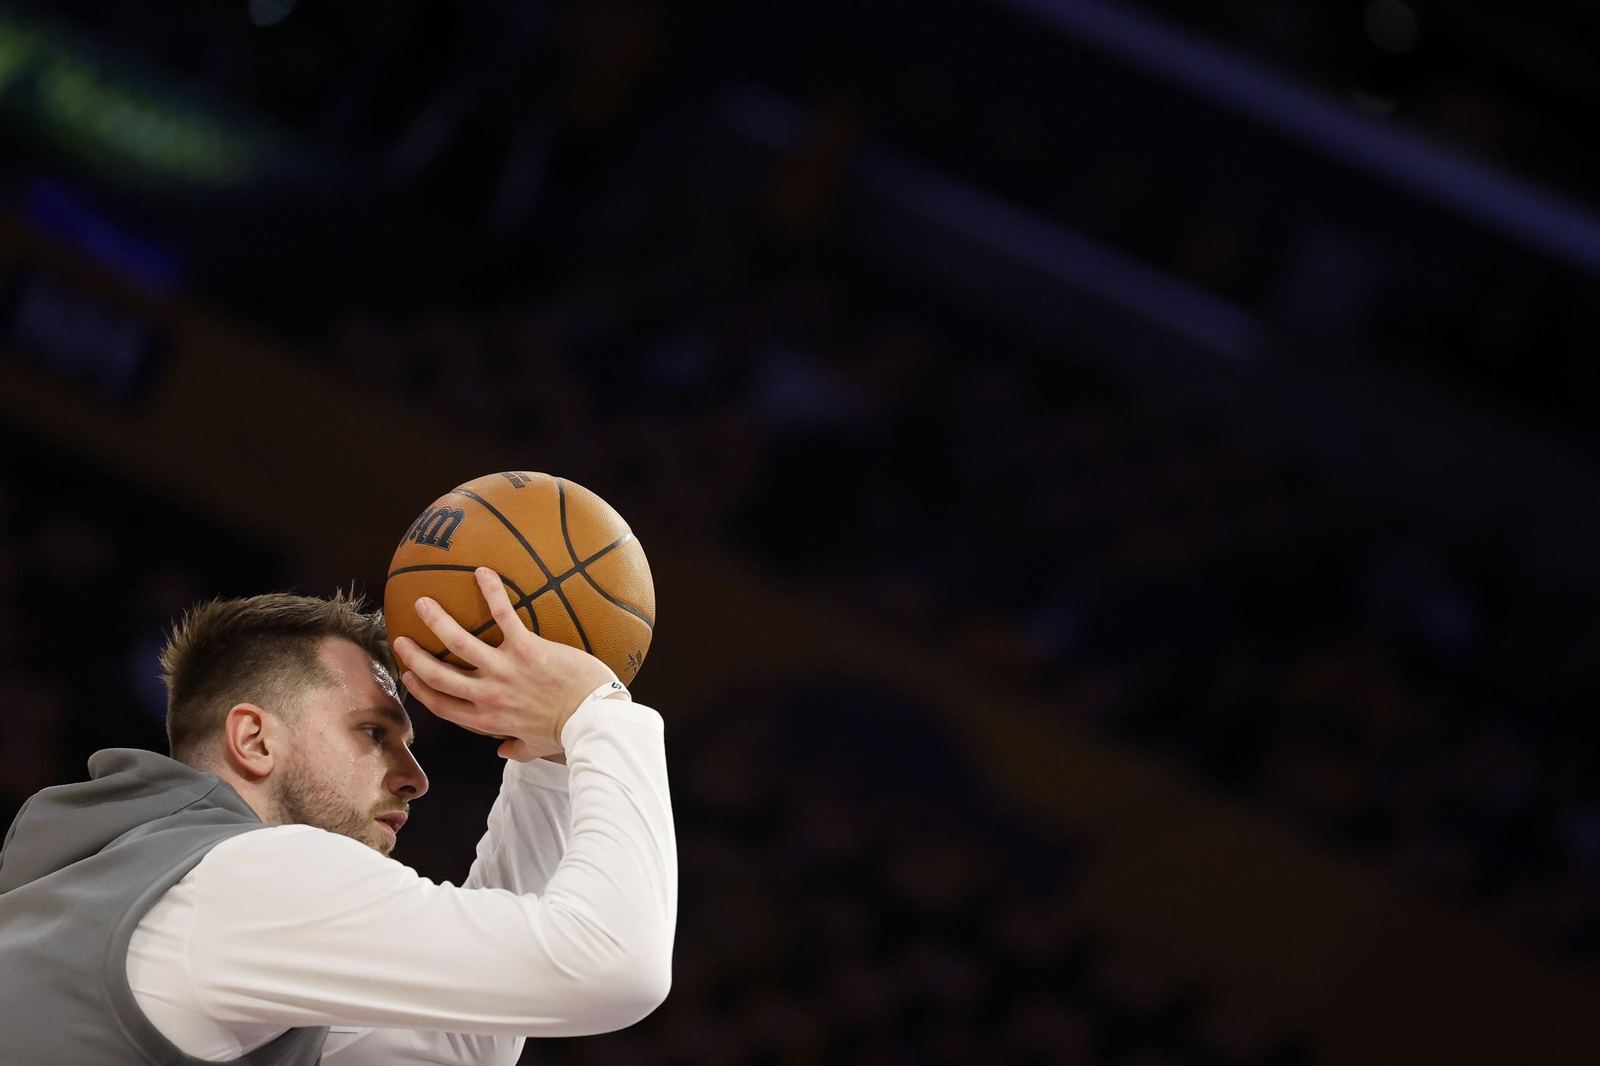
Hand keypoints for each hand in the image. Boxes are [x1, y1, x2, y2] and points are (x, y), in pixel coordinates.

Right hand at [394, 567, 620, 760]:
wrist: (592, 720)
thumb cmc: (567, 733)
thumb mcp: (534, 747)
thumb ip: (515, 748)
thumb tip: (503, 750)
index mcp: (487, 720)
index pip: (443, 706)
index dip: (421, 690)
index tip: (409, 675)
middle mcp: (487, 695)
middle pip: (439, 675)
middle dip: (415, 656)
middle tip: (401, 639)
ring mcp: (504, 670)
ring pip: (458, 642)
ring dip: (437, 620)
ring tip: (422, 602)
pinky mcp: (526, 648)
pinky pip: (503, 615)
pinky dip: (492, 592)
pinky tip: (482, 572)